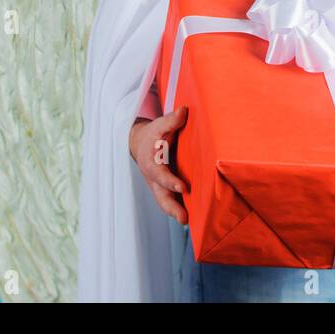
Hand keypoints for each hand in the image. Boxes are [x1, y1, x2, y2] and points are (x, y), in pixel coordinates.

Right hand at [129, 106, 189, 224]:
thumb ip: (172, 120)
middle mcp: (154, 178)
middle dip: (172, 208)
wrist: (140, 143)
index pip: (161, 175)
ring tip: (187, 222)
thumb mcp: (160, 124)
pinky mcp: (165, 188)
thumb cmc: (153, 134)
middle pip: (161, 196)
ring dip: (175, 213)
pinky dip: (179, 209)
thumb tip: (184, 111)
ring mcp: (158, 185)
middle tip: (183, 219)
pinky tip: (194, 216)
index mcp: (152, 162)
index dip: (171, 181)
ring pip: (165, 202)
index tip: (183, 187)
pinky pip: (171, 200)